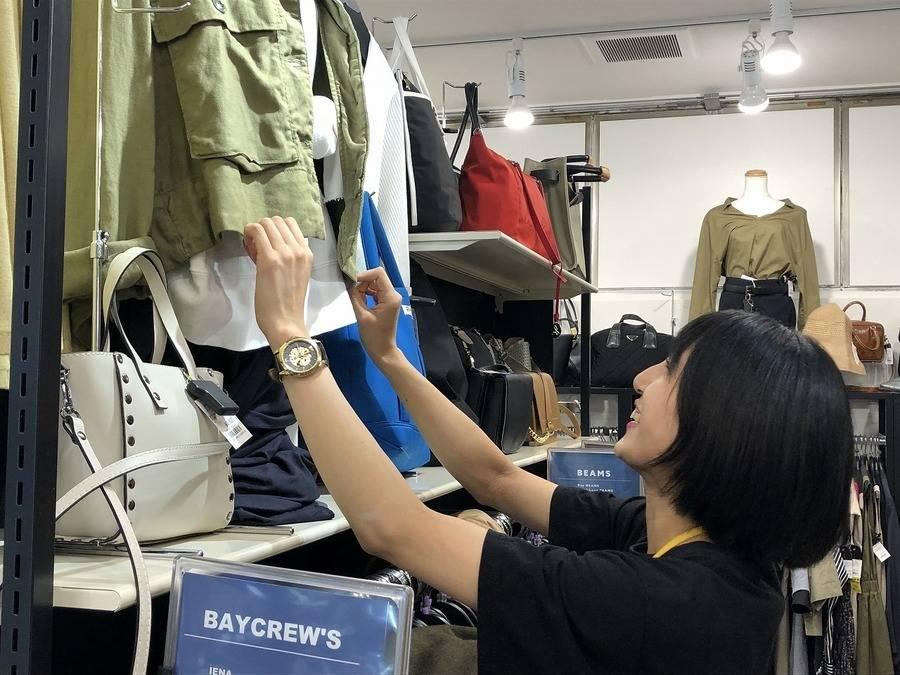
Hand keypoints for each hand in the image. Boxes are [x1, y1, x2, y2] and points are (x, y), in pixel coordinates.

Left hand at [244, 216, 312, 348]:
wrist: (285, 321)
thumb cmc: (289, 303)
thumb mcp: (298, 275)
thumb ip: (291, 259)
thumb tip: (272, 245)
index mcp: (307, 254)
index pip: (291, 224)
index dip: (275, 230)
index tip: (267, 243)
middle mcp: (298, 250)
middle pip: (277, 220)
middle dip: (264, 228)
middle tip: (257, 245)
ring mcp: (284, 253)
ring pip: (266, 222)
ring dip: (255, 230)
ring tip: (252, 247)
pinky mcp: (269, 259)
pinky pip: (256, 231)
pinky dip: (248, 233)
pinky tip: (247, 246)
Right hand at [350, 267, 402, 365]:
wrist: (383, 350)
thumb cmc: (374, 336)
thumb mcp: (361, 315)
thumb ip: (355, 296)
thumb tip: (349, 284)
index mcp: (390, 296)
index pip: (378, 273)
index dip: (364, 274)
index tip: (352, 282)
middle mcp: (393, 295)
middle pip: (376, 278)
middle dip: (362, 283)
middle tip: (353, 294)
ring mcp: (390, 298)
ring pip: (374, 284)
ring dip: (363, 289)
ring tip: (356, 300)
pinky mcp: (386, 303)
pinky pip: (375, 292)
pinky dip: (366, 294)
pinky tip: (361, 302)